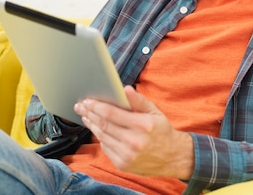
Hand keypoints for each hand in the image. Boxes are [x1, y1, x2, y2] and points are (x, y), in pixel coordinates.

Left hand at [73, 86, 193, 179]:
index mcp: (143, 125)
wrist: (172, 157)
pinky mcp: (123, 164)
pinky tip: (97, 128)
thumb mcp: (154, 111)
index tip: (87, 100)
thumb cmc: (161, 130)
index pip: (112, 113)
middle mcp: (134, 141)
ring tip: (86, 115)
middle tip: (81, 106)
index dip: (96, 106)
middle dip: (90, 113)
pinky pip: (106, 147)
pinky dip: (100, 137)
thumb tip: (125, 89)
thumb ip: (139, 101)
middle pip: (104, 124)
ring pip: (102, 136)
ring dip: (91, 124)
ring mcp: (127, 155)